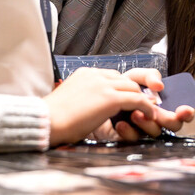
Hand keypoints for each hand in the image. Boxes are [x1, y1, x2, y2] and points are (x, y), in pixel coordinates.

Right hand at [43, 67, 161, 145]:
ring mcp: (103, 85)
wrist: (45, 121)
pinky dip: (146, 107)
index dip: (123, 87)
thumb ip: (85, 96)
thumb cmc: (53, 117)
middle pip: (126, 79)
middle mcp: (96, 75)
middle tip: (143, 104)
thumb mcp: (71, 98)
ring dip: (142, 99)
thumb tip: (91, 106)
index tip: (128, 97)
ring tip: (148, 110)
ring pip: (133, 88)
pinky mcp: (110, 98)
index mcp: (85, 73)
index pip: (112, 76)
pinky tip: (149, 114)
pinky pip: (136, 99)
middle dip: (135, 91)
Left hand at [107, 68, 194, 139]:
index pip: (182, 112)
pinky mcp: (129, 138)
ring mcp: (143, 129)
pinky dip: (129, 131)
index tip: (184, 110)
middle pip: (173, 125)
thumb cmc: (118, 89)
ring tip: (133, 113)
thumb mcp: (134, 77)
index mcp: (161, 104)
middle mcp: (155, 118)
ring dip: (146, 123)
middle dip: (167, 119)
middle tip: (156, 112)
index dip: (187, 113)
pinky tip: (121, 124)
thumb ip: (149, 75)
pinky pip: (135, 139)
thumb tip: (160, 85)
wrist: (94, 101)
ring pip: (155, 132)